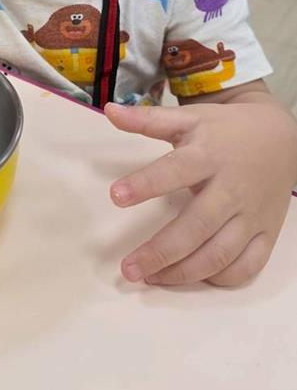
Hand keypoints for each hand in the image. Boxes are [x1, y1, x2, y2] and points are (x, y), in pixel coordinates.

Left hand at [105, 100, 296, 286]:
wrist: (280, 138)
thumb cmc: (225, 131)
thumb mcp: (189, 118)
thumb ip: (148, 119)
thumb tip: (109, 111)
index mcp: (208, 155)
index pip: (175, 170)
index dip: (145, 184)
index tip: (115, 197)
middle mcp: (231, 189)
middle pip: (197, 226)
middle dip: (161, 251)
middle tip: (128, 268)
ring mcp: (251, 215)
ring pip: (220, 253)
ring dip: (183, 272)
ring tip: (150, 277)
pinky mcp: (266, 233)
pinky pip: (247, 266)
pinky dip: (220, 278)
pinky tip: (191, 277)